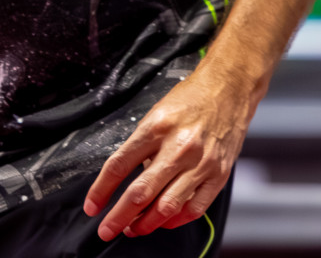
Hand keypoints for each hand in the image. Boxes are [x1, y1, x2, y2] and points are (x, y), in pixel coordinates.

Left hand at [83, 65, 256, 239]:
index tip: (92, 206)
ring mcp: (200, 164)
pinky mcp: (219, 175)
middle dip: (119, 217)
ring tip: (133, 229)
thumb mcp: (155, 115)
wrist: (228, 91)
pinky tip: (163, 222)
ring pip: (167, 207)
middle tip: (107, 229)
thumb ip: (141, 147)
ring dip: (146, 224)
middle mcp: (178, 148)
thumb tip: (125, 179)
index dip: (101, 190)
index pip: (119, 165)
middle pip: (141, 192)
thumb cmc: (188, 101)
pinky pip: (195, 209)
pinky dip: (176, 220)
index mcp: (155, 129)